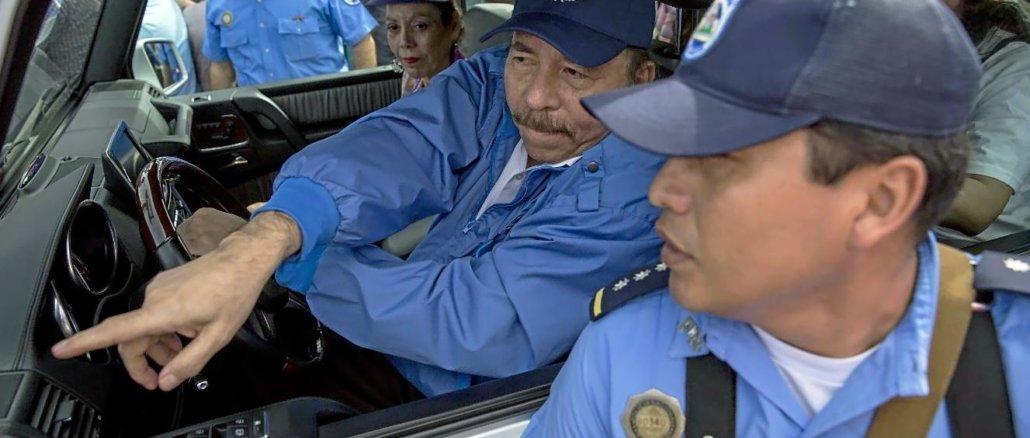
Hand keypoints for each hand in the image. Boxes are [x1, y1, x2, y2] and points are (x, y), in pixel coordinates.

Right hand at [51, 212, 301, 390]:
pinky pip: (152, 313)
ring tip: (178, 355)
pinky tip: (182, 335)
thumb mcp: (218, 336)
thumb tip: (166, 381)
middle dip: (141, 363)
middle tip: (157, 380)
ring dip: (155, 346)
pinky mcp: (163, 285)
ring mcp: (157, 289)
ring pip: (143, 327)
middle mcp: (154, 298)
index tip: (62, 348)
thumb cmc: (234, 292)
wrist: (241, 260)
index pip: (116, 330)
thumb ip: (190, 361)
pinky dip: (161, 330)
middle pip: (130, 337)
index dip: (86, 341)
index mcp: (164, 311)